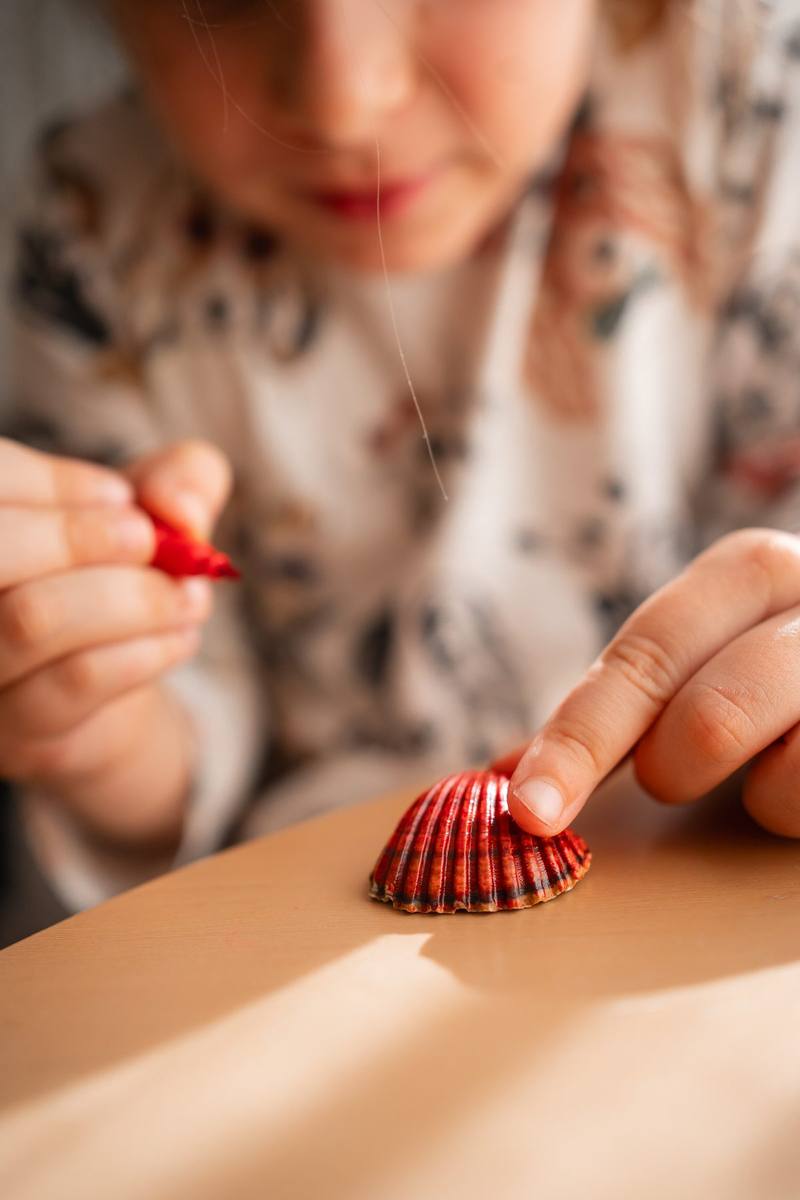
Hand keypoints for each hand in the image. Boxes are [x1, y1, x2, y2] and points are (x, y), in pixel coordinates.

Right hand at [0, 437, 230, 843]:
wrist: (110, 695)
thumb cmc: (117, 580)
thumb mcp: (155, 514)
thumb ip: (181, 479)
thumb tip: (182, 508)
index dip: (55, 482)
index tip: (124, 497)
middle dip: (80, 537)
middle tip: (147, 539)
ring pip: (34, 620)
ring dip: (132, 599)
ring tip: (188, 594)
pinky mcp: (14, 736)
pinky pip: (77, 681)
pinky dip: (145, 650)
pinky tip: (182, 636)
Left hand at [502, 528, 799, 839]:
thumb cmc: (778, 670)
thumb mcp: (700, 659)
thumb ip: (612, 708)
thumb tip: (498, 770)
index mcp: (745, 571)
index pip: (640, 661)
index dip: (577, 742)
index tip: (529, 811)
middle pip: (702, 718)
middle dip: (668, 769)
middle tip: (670, 776)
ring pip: (773, 774)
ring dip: (748, 792)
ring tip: (766, 762)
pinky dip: (797, 809)